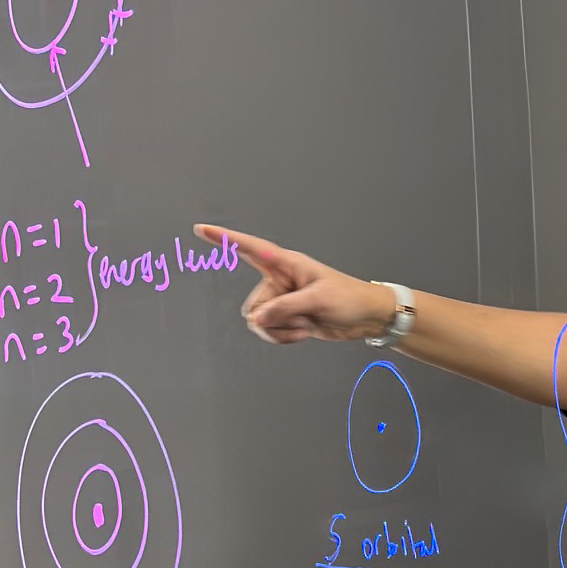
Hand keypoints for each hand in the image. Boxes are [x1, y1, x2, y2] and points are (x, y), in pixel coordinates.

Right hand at [192, 224, 393, 344]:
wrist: (365, 318)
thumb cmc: (348, 298)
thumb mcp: (317, 300)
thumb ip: (284, 308)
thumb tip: (255, 320)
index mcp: (286, 264)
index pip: (250, 249)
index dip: (224, 239)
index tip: (201, 230)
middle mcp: (279, 280)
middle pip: (254, 305)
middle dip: (275, 318)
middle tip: (303, 315)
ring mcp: (281, 301)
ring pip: (258, 322)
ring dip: (282, 329)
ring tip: (306, 323)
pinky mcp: (285, 318)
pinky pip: (268, 332)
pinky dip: (284, 337)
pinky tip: (304, 332)